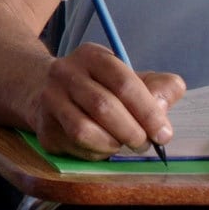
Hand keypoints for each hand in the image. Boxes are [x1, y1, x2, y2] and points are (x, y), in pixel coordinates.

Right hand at [27, 43, 183, 159]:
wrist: (44, 90)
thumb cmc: (98, 87)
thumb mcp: (129, 78)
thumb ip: (157, 86)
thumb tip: (165, 104)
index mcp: (92, 56)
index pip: (123, 82)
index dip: (148, 110)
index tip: (164, 133)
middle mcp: (65, 73)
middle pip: (104, 106)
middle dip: (132, 131)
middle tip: (145, 143)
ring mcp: (50, 100)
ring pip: (84, 130)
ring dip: (112, 144)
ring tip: (122, 144)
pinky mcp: (43, 127)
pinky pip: (74, 147)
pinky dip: (95, 153)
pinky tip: (102, 147)